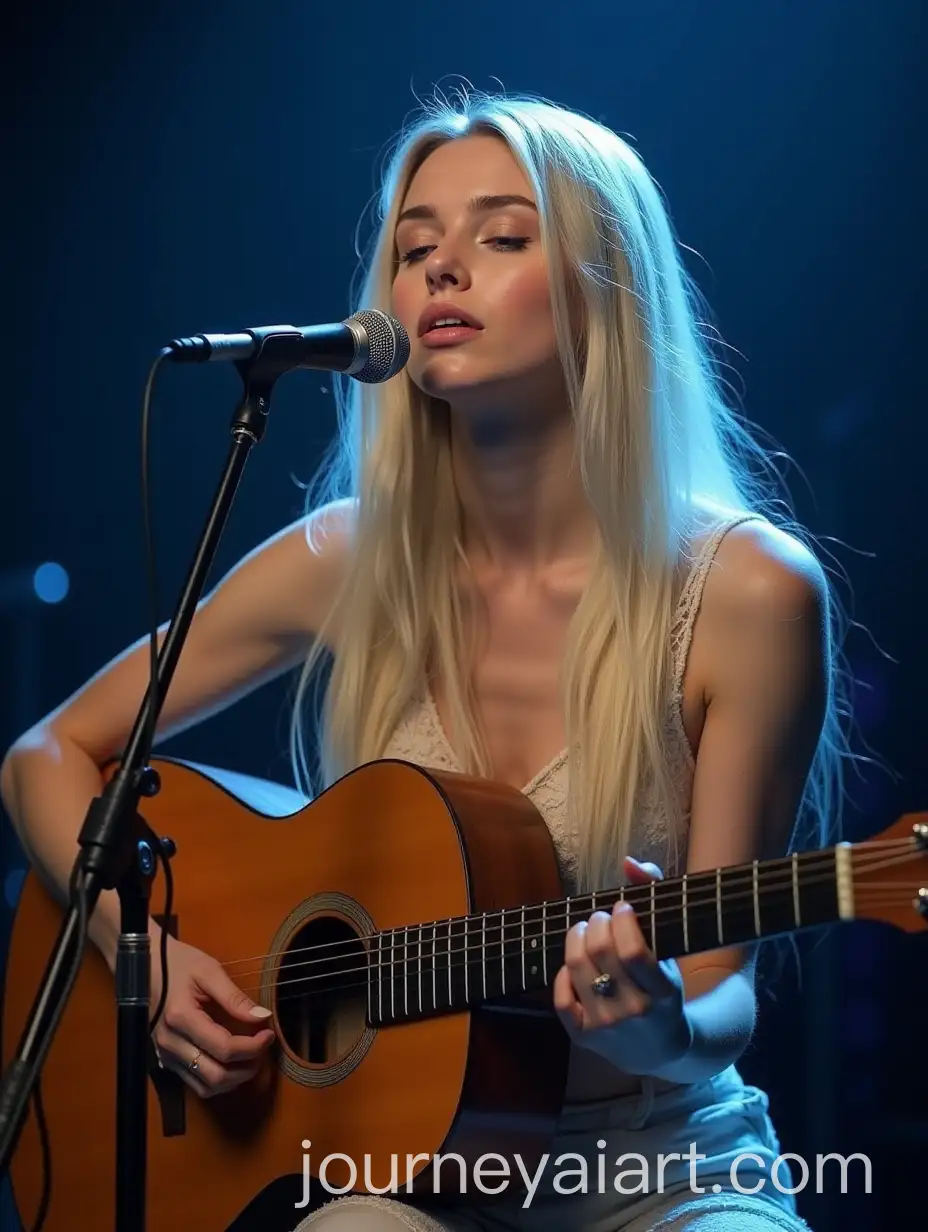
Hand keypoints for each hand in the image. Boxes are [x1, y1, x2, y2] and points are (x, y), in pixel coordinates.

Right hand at [150, 935, 275, 1097]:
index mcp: (181, 1018)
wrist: (142, 966)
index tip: (269, 1034)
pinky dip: (217, 1080)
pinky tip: (231, 1062)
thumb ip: (235, 997)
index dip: (253, 1047)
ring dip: (233, 1079)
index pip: (224, 1047)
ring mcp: (165, 1054)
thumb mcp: (208, 970)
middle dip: (246, 1069)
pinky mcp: (164, 1058)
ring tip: (251, 1058)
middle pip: (215, 1075)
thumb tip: (263, 1017)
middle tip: (263, 1050)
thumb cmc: (176, 963)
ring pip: (205, 1087)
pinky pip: (194, 1082)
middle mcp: (171, 1043)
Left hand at [553, 857, 691, 1075]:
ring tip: (586, 930)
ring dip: (577, 937)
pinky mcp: (583, 1037)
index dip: (622, 920)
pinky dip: (562, 973)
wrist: (662, 1049)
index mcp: (662, 992)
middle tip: (601, 918)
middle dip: (597, 923)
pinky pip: (560, 998)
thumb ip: (654, 895)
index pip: (632, 951)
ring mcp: (606, 1026)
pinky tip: (575, 963)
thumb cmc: (666, 988)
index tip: (623, 908)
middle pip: (600, 953)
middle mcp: (633, 1011)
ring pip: (576, 968)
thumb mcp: (671, 948)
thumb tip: (629, 862)